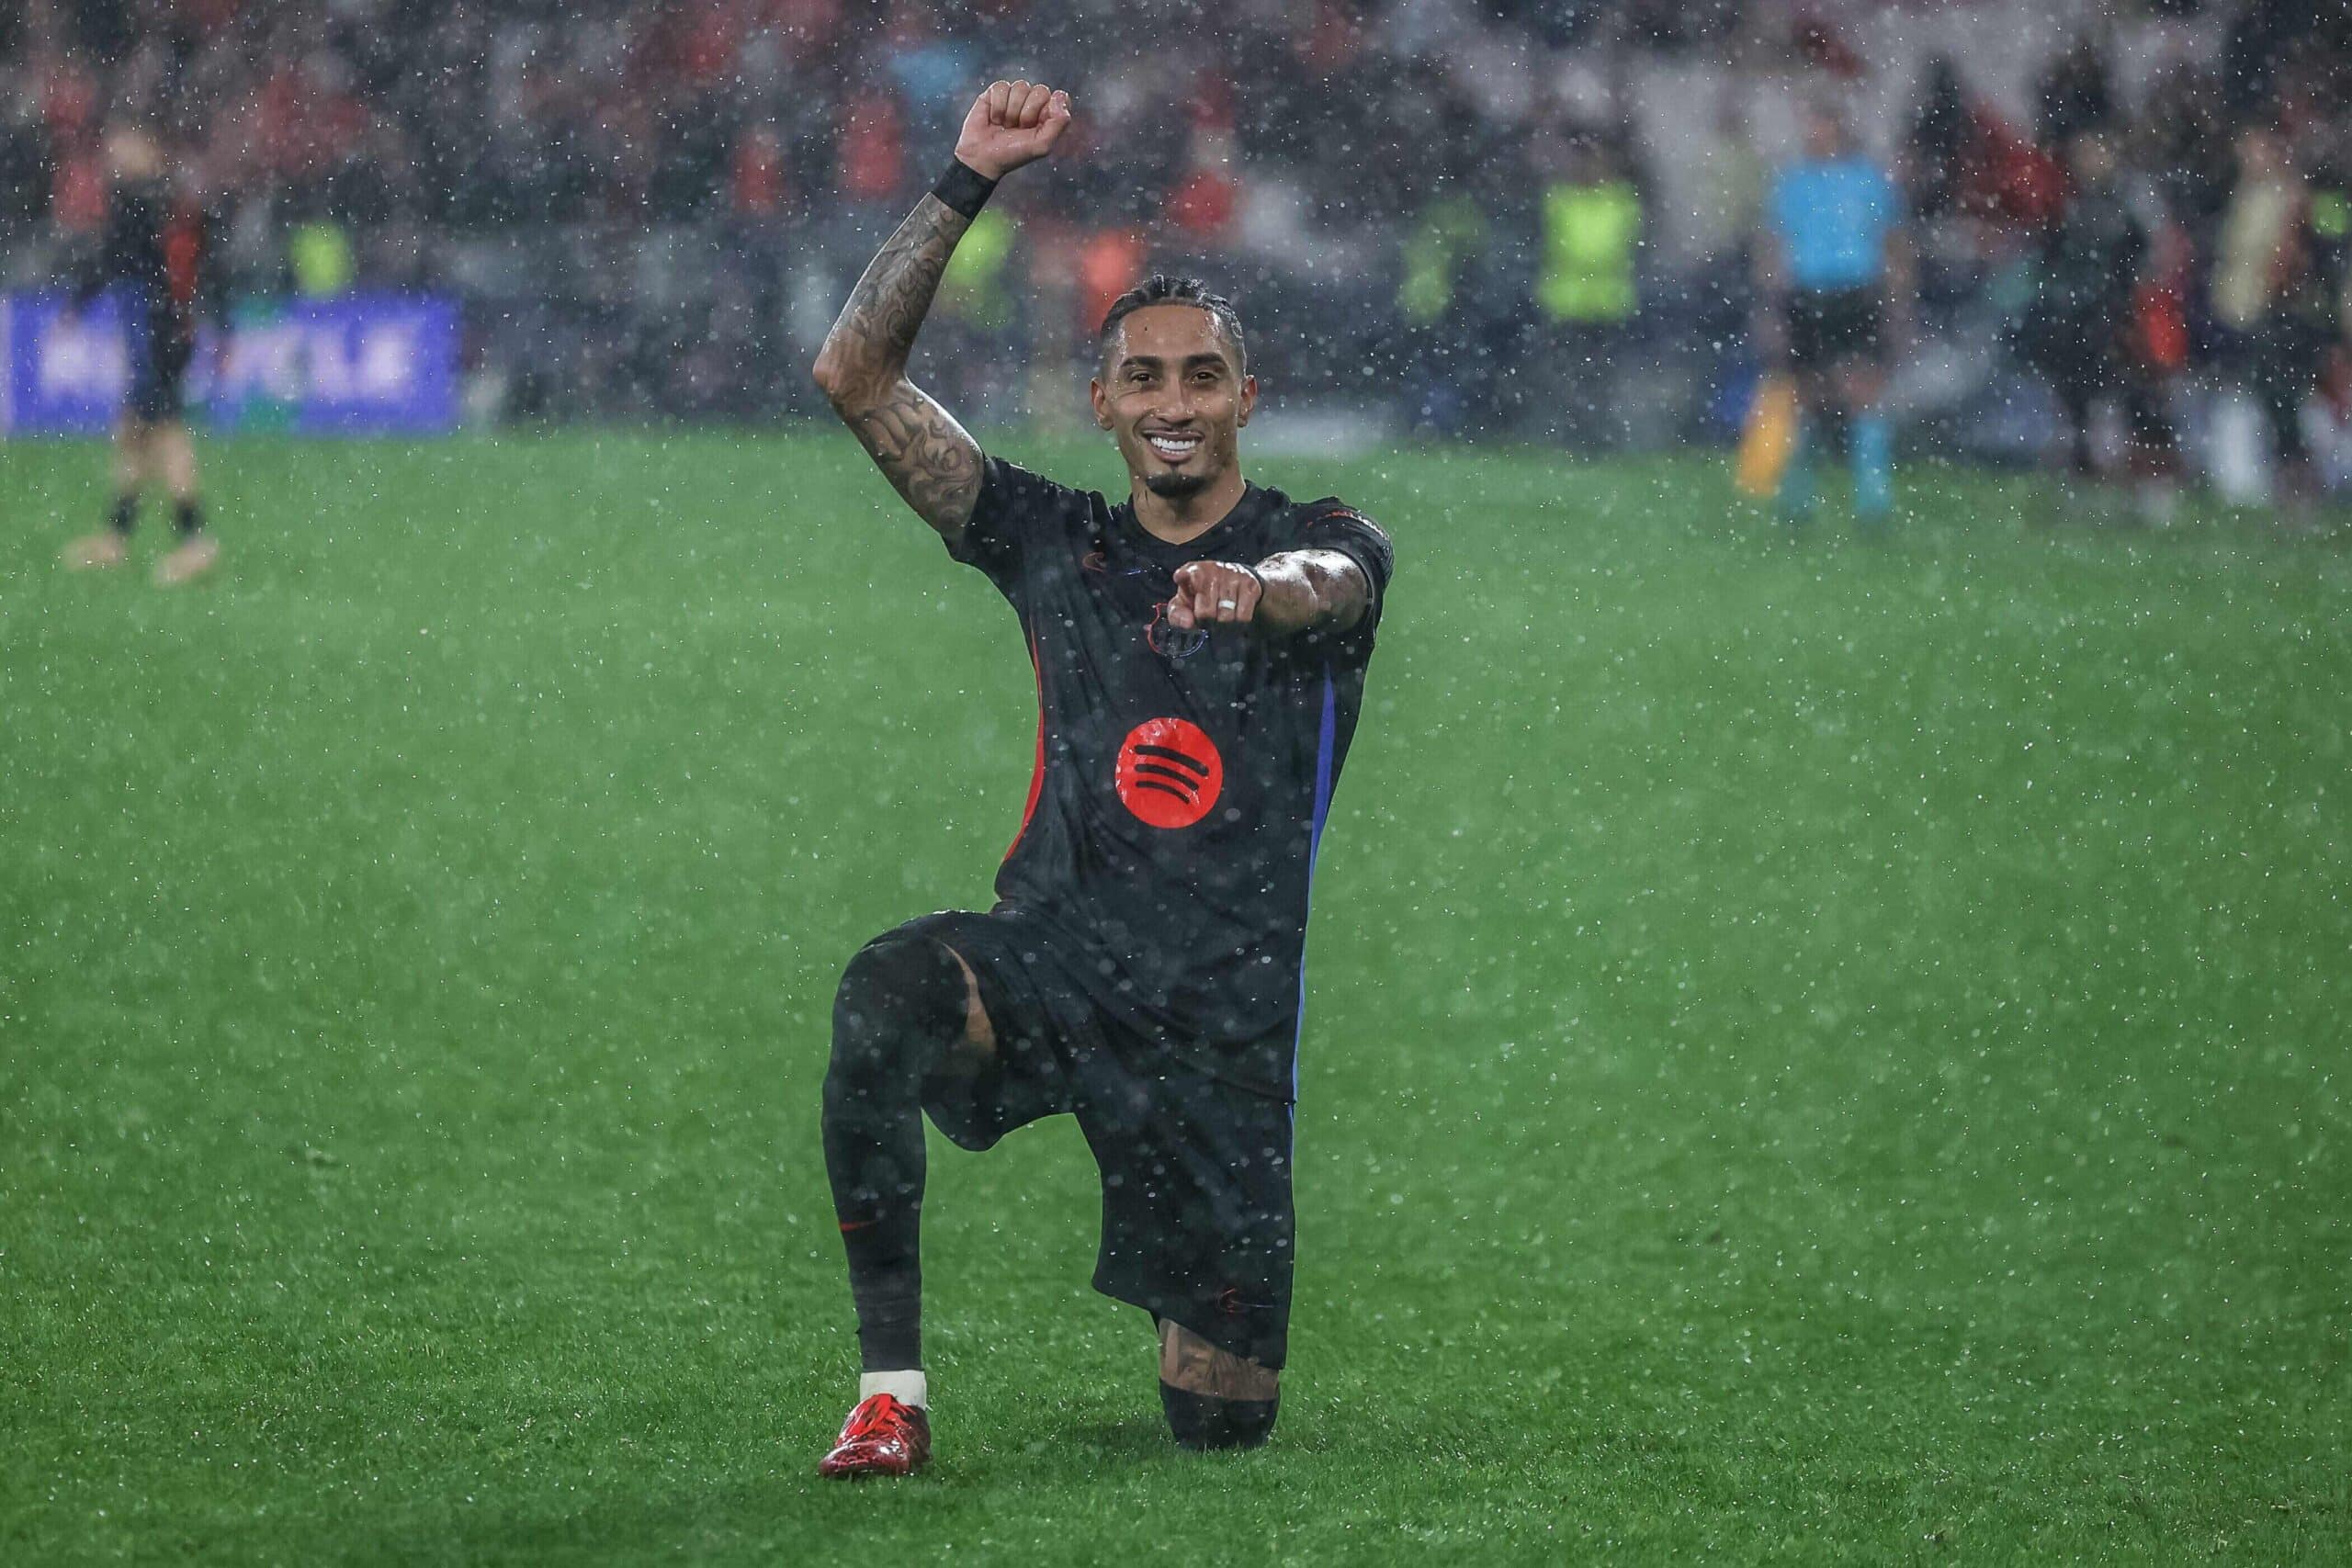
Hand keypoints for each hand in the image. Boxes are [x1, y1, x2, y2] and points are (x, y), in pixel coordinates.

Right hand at [955, 80, 1072, 179]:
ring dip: (1011, 111)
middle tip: (1019, 128)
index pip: (1059, 98)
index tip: (1037, 127)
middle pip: (1041, 90)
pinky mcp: (995, 93)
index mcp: (1048, 115)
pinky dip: (997, 106)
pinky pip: (1002, 87)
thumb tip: (1060, 95)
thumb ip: (1059, 122)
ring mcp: (1014, 96)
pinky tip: (994, 118)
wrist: (982, 157)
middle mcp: (1033, 103)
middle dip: (1028, 113)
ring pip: (1021, 86)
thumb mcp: (1042, 145)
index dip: (1048, 111)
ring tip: (1005, 125)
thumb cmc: (1012, 153)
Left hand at [1165, 560, 1261, 630]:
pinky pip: (1242, 616)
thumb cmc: (1203, 594)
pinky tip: (1234, 616)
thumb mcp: (1185, 602)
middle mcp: (1211, 570)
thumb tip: (1188, 623)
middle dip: (1207, 622)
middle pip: (1206, 612)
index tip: (1180, 578)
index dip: (1182, 577)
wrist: (1235, 580)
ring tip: (1221, 617)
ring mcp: (1231, 576)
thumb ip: (1177, 614)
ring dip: (1223, 624)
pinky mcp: (1248, 584)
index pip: (1183, 574)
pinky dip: (1238, 623)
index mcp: (1192, 571)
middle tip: (1208, 619)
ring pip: (1226, 617)